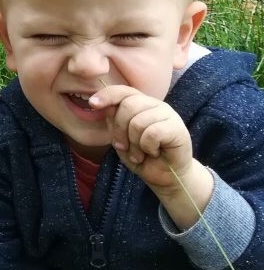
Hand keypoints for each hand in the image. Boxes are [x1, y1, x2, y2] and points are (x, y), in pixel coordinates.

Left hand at [89, 84, 212, 213]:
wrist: (166, 178)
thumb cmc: (143, 158)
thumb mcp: (122, 140)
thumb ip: (114, 123)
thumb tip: (106, 106)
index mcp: (141, 104)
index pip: (123, 91)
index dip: (107, 95)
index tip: (92, 104)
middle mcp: (155, 105)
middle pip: (128, 105)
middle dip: (119, 130)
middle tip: (124, 147)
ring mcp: (168, 115)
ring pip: (138, 121)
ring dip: (134, 144)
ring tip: (140, 154)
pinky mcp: (177, 128)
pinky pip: (152, 133)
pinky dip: (147, 147)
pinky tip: (153, 153)